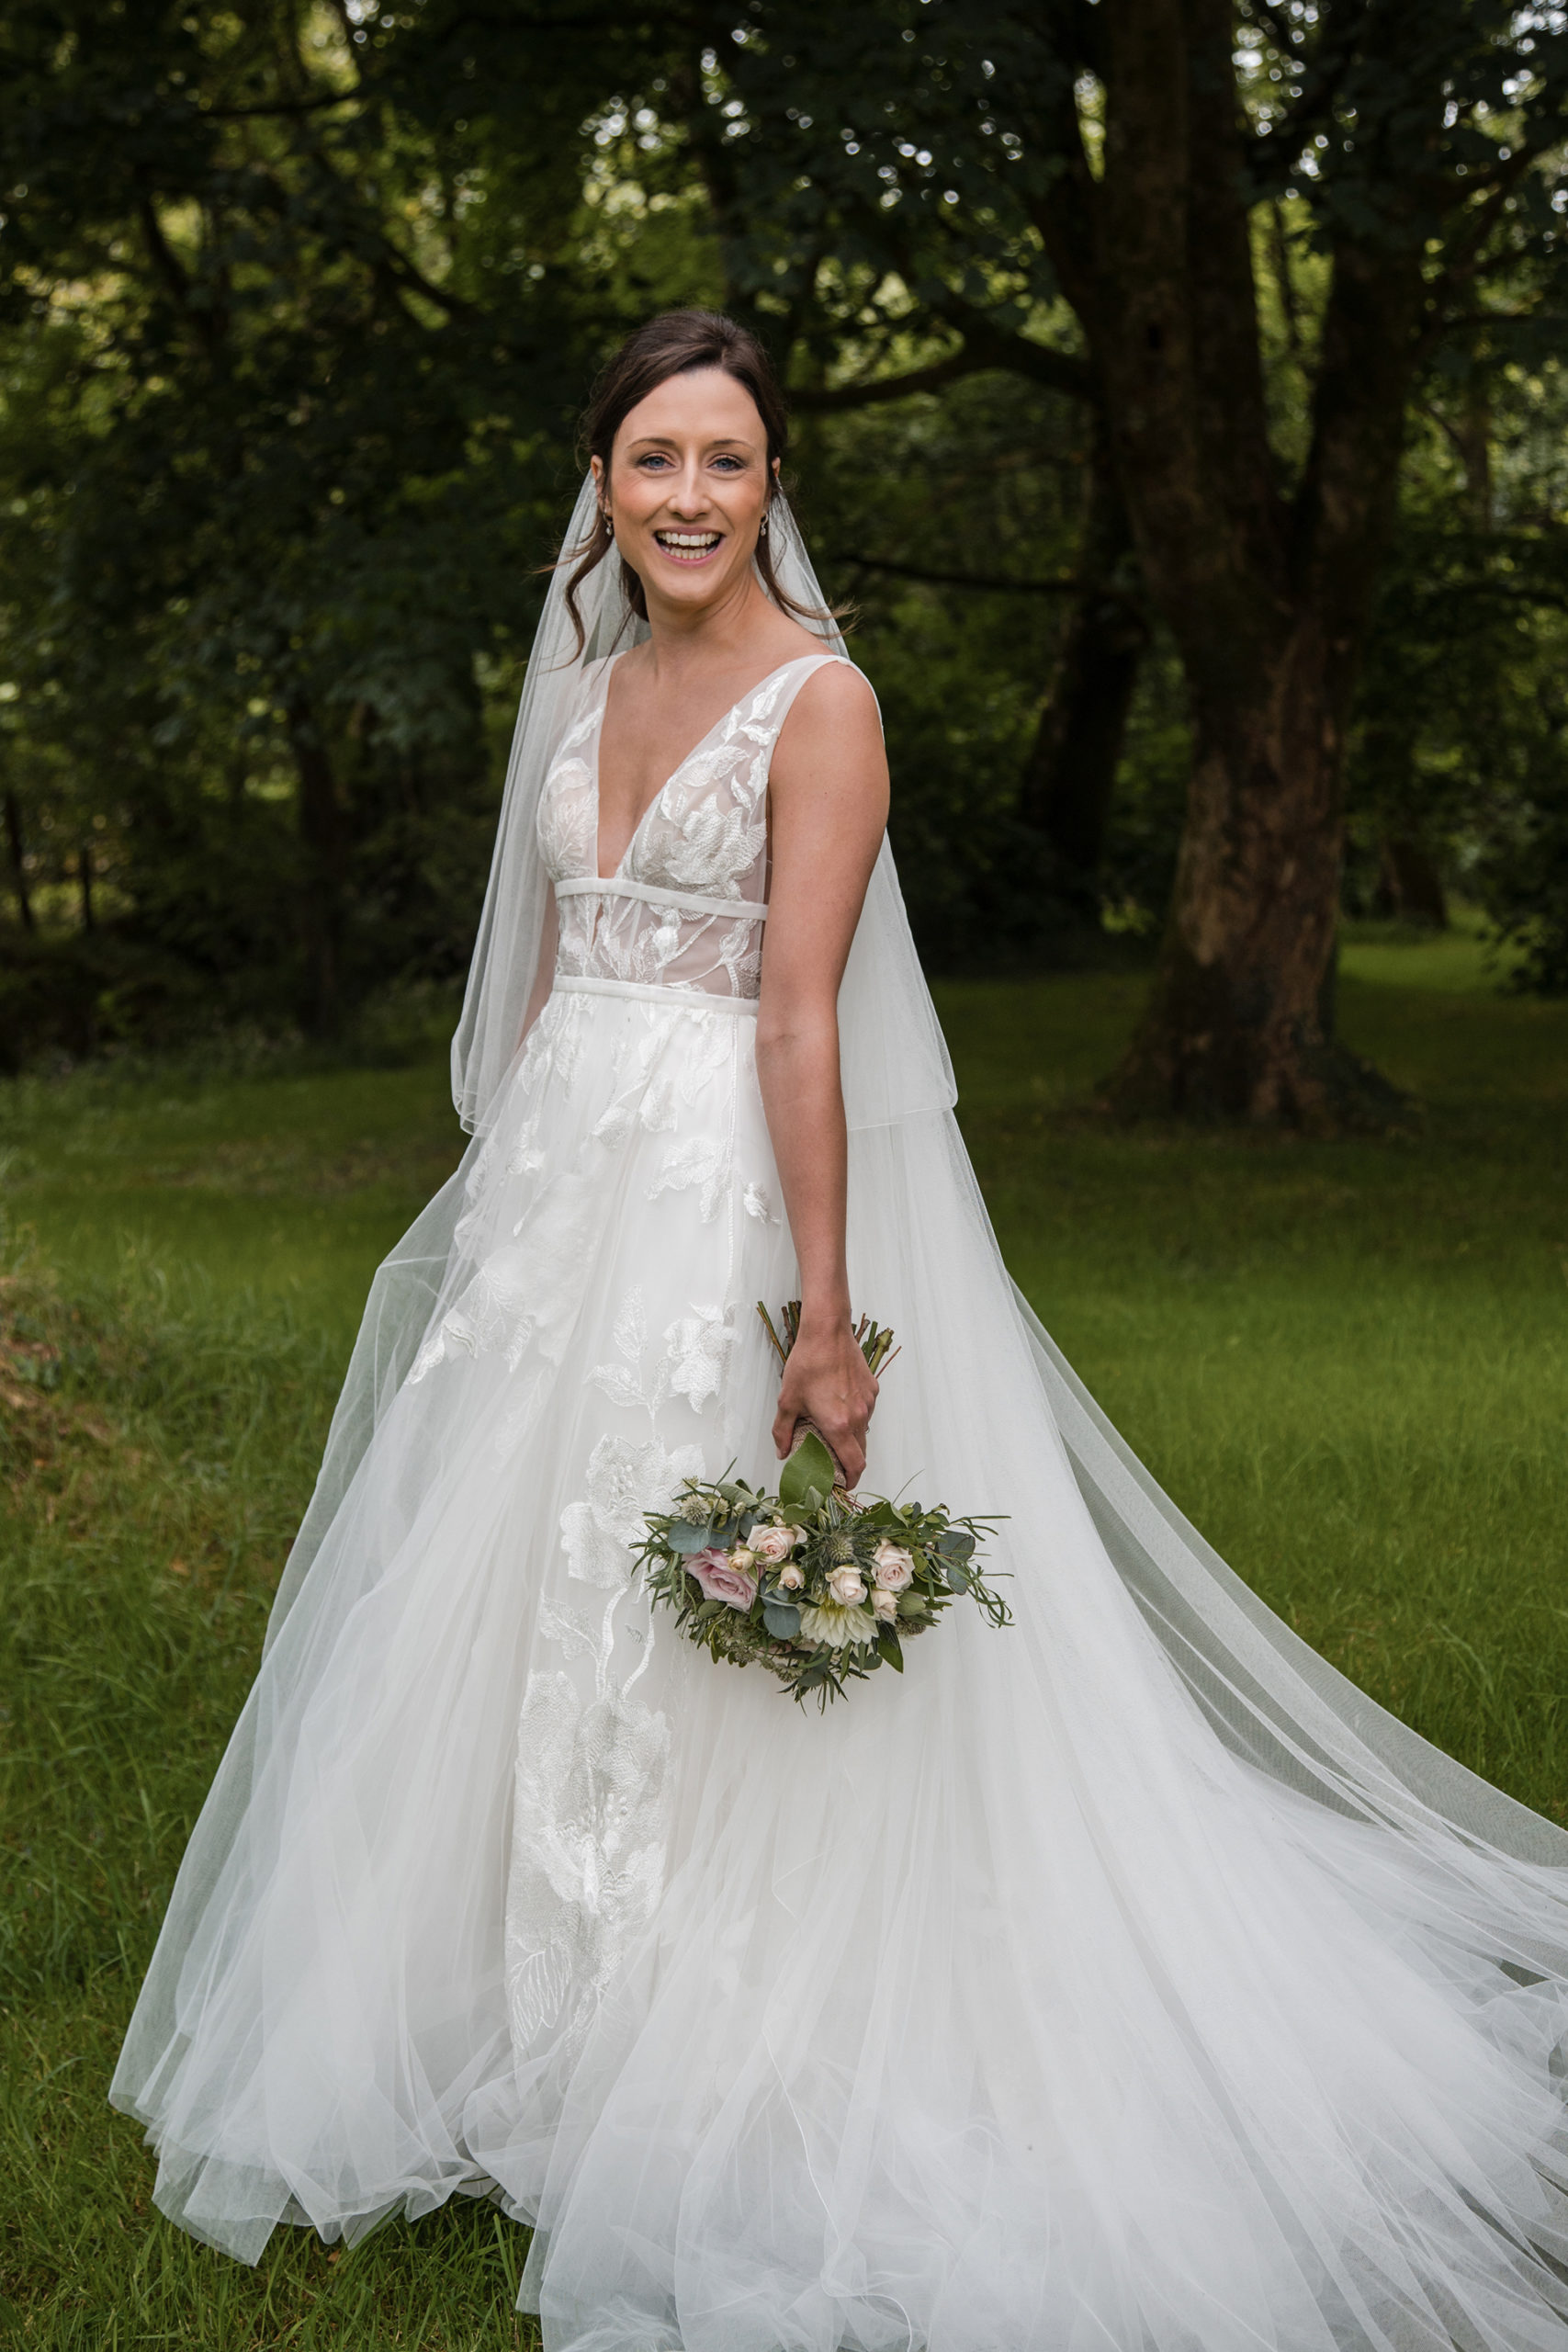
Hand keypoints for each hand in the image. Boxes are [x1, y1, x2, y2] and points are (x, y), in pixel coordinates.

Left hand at [772, 1316, 878, 1489]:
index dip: (851, 1480)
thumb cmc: (808, 1363)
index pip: (855, 1465)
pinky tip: (837, 1405)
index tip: (842, 1484)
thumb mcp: (787, 1400)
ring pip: (863, 1431)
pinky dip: (855, 1417)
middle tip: (832, 1463)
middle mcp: (859, 1416)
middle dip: (849, 1462)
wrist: (827, 1331)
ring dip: (851, 1437)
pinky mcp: (872, 1389)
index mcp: (839, 1425)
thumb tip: (782, 1451)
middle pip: (861, 1452)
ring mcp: (868, 1402)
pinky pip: (866, 1411)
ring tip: (831, 1430)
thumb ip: (783, 1431)